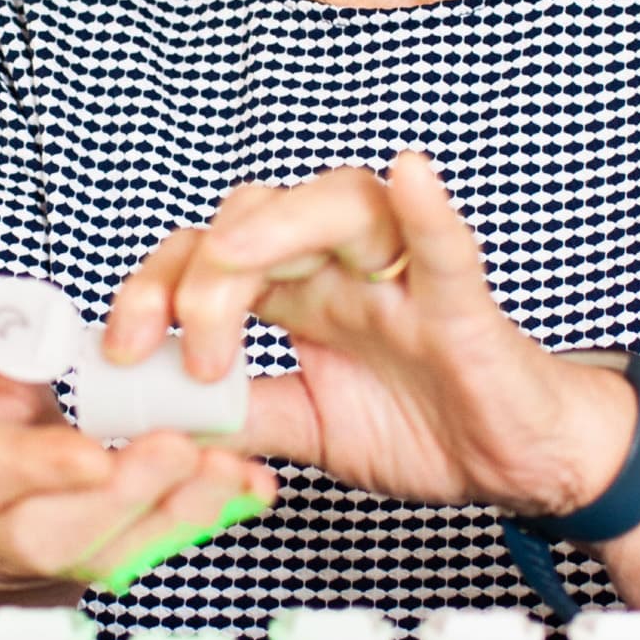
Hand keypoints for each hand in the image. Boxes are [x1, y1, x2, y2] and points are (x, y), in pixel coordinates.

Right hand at [0, 257, 279, 621]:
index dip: (40, 466)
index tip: (88, 454)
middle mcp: (15, 524)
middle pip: (70, 526)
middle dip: (128, 495)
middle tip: (183, 452)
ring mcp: (70, 550)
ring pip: (124, 544)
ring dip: (182, 511)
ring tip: (231, 472)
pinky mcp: (117, 554)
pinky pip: (162, 543)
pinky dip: (209, 517)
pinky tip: (251, 488)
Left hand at [102, 152, 636, 517]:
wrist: (517, 463)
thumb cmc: (425, 427)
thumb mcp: (304, 429)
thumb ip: (234, 416)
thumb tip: (150, 413)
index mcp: (300, 291)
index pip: (207, 254)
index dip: (153, 288)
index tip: (122, 351)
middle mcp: (343, 267)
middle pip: (255, 216)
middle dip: (196, 271)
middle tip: (166, 342)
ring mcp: (403, 276)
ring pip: (339, 204)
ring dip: (275, 228)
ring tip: (232, 265)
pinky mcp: (463, 302)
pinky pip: (444, 246)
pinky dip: (426, 211)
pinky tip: (410, 176)